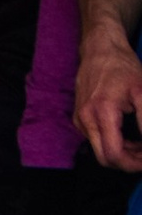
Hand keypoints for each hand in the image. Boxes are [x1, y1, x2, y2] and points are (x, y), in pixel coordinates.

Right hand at [75, 20, 141, 172]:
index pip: (114, 154)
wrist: (100, 50)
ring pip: (101, 151)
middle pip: (105, 158)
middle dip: (129, 162)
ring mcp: (80, 120)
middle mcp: (86, 120)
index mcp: (101, 113)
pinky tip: (129, 136)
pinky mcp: (80, 118)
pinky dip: (114, 143)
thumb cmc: (122, 67)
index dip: (134, 164)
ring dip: (123, 153)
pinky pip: (96, 141)